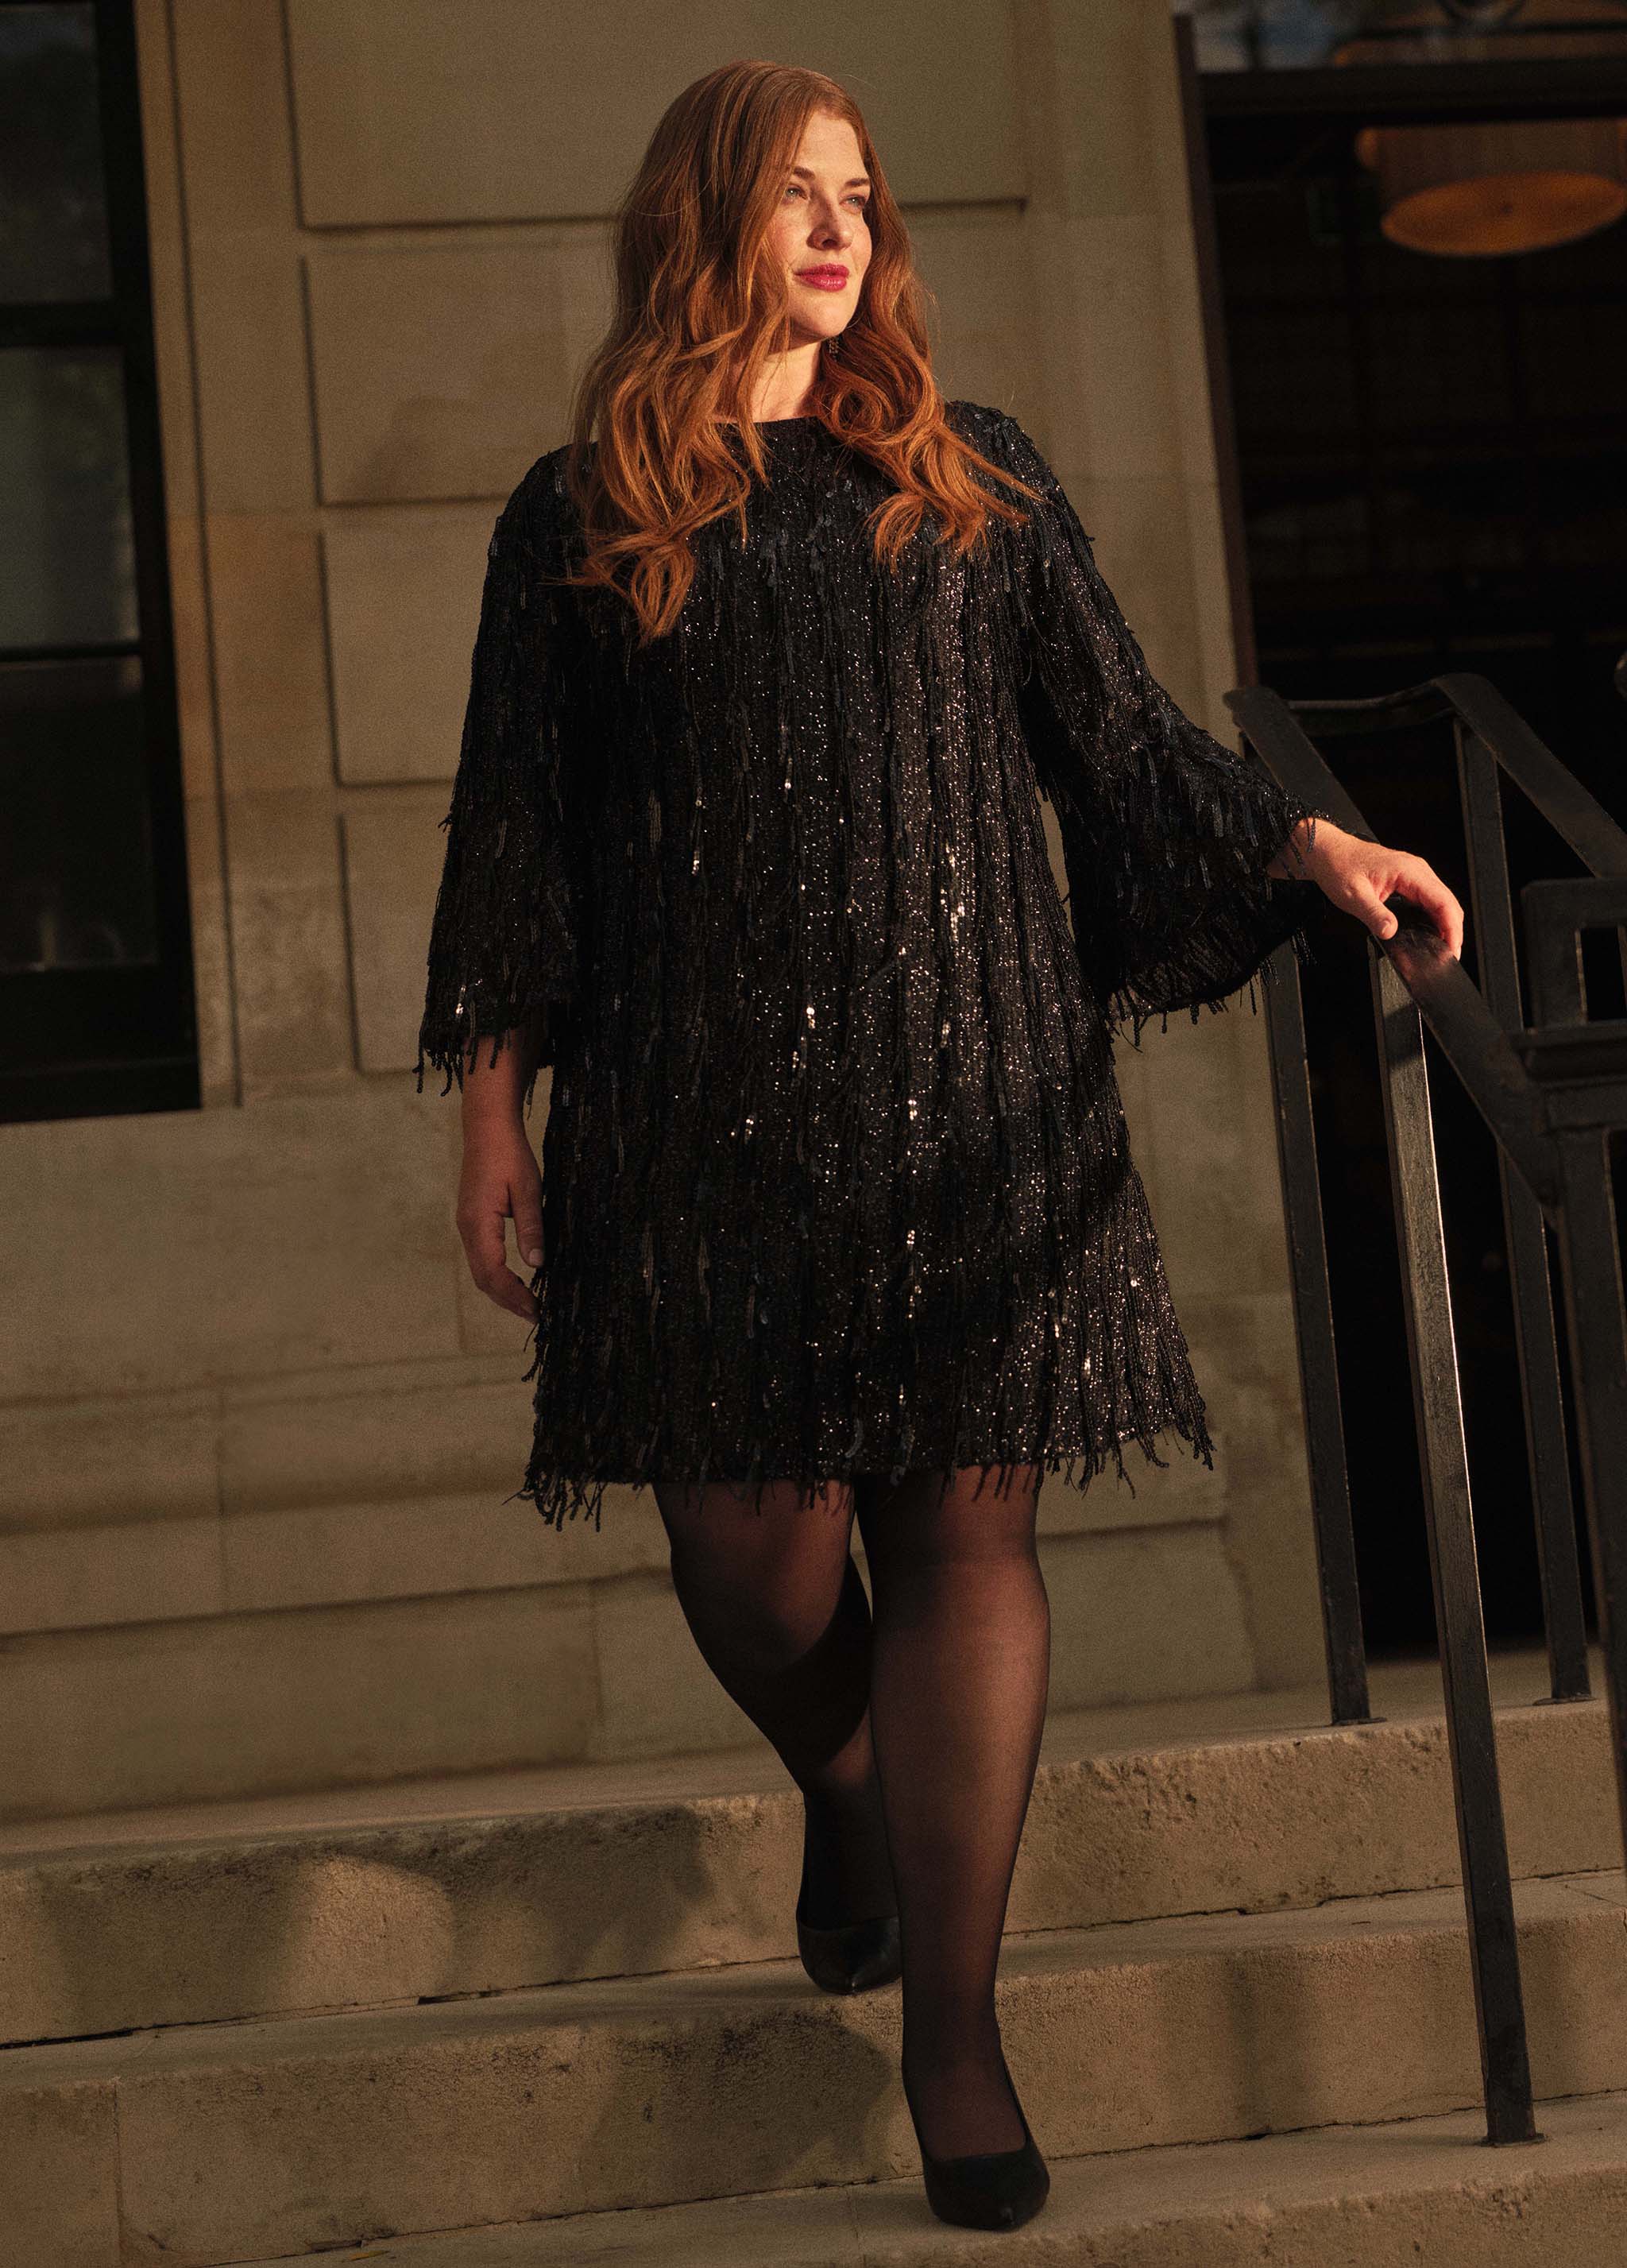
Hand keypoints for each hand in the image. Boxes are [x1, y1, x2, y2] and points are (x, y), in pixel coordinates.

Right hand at [456, 1112, 543, 1320]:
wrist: (487, 1128)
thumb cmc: (510, 1155)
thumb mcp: (529, 1190)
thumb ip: (531, 1228)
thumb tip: (536, 1265)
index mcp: (478, 1223)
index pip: (493, 1273)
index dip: (514, 1296)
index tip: (537, 1310)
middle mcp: (468, 1228)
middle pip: (483, 1279)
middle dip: (507, 1301)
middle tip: (536, 1316)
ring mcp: (467, 1225)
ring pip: (480, 1270)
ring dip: (502, 1291)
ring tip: (527, 1305)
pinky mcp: (472, 1221)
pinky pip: (482, 1257)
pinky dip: (497, 1276)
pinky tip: (515, 1280)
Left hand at [1301, 819, 1464, 958]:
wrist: (1328, 852)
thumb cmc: (1339, 866)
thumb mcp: (1353, 896)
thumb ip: (1374, 915)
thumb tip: (1391, 932)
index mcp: (1409, 871)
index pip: (1443, 902)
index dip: (1452, 928)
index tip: (1453, 948)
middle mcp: (1417, 870)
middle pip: (1448, 903)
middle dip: (1453, 930)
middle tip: (1450, 955)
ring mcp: (1414, 874)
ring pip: (1441, 901)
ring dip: (1446, 924)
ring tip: (1444, 947)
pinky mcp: (1408, 880)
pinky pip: (1429, 900)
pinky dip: (1435, 917)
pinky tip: (1431, 931)